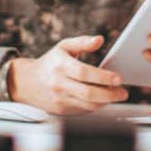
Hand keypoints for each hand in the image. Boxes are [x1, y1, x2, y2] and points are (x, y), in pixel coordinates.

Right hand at [8, 36, 127, 114]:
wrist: (27, 83)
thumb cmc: (50, 63)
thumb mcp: (63, 47)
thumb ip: (82, 42)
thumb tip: (99, 40)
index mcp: (59, 65)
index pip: (84, 73)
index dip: (103, 77)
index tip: (118, 78)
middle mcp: (58, 84)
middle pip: (88, 93)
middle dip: (109, 94)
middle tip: (123, 92)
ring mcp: (59, 99)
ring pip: (87, 105)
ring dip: (106, 102)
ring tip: (117, 95)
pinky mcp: (61, 111)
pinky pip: (83, 111)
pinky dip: (96, 106)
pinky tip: (104, 99)